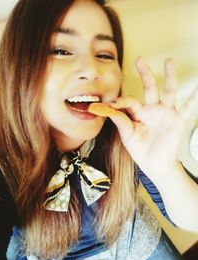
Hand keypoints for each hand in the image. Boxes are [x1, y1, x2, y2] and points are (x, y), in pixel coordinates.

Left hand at [90, 57, 197, 178]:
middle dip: (145, 73)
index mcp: (139, 113)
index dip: (120, 102)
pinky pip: (188, 107)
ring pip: (168, 91)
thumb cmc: (140, 149)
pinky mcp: (178, 120)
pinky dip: (194, 98)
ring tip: (169, 61)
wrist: (154, 164)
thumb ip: (120, 121)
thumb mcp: (127, 135)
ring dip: (169, 76)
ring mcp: (166, 113)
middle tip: (139, 59)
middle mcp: (153, 109)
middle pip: (149, 87)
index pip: (129, 101)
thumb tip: (107, 109)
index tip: (109, 105)